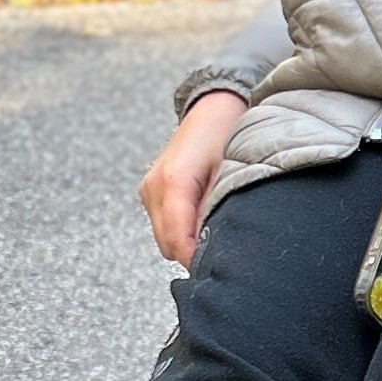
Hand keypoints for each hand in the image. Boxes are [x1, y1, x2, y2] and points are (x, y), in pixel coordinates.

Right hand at [140, 92, 245, 265]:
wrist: (214, 108)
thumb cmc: (229, 135)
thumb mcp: (233, 172)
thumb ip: (221, 209)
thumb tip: (218, 246)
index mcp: (174, 181)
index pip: (178, 239)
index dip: (196, 260)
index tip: (218, 272)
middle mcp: (154, 186)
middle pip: (168, 244)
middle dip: (192, 254)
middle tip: (223, 257)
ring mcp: (148, 188)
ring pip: (163, 239)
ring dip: (185, 243)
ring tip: (214, 236)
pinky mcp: (149, 191)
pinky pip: (162, 225)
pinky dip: (180, 231)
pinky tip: (202, 222)